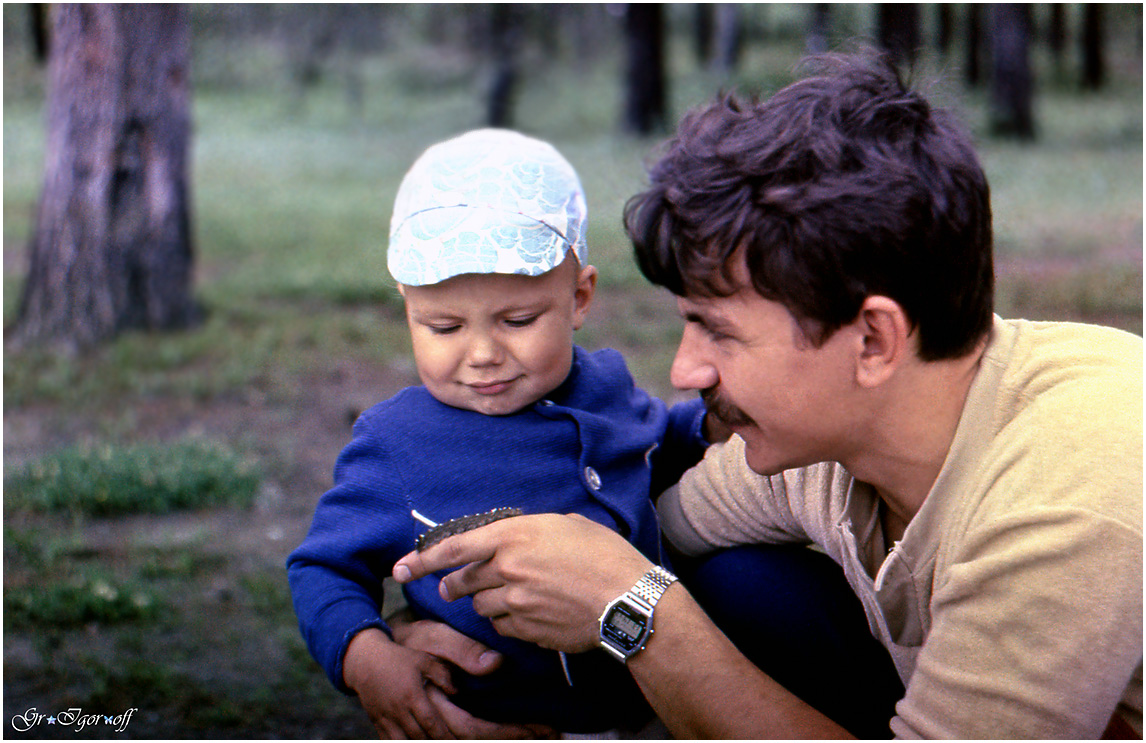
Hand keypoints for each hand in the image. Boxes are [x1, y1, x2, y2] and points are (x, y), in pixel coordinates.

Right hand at [342, 628, 455, 738]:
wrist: (365, 661)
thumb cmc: (397, 658)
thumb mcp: (422, 660)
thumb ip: (441, 675)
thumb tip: (455, 691)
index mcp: (412, 695)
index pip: (431, 723)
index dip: (444, 735)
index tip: (454, 740)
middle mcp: (398, 710)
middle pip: (419, 736)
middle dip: (434, 742)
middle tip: (447, 742)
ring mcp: (386, 718)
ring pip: (403, 742)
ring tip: (428, 741)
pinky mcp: (377, 721)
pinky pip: (388, 741)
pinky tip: (410, 741)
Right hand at [388, 618, 556, 738]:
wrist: (358, 656)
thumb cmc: (399, 642)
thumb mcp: (431, 637)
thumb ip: (461, 652)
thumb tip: (495, 665)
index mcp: (425, 702)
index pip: (474, 727)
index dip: (508, 732)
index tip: (540, 730)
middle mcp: (417, 725)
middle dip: (507, 738)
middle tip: (545, 734)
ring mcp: (406, 734)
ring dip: (488, 742)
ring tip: (525, 735)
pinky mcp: (399, 736)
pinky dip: (458, 742)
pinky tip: (486, 735)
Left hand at [393, 513, 651, 652]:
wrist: (628, 599)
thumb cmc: (605, 555)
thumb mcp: (568, 525)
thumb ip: (533, 530)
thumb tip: (519, 538)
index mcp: (514, 535)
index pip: (454, 546)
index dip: (422, 558)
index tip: (400, 567)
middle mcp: (507, 567)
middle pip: (461, 581)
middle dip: (454, 585)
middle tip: (453, 586)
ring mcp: (515, 601)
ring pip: (480, 607)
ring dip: (486, 603)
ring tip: (510, 597)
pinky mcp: (526, 628)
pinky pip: (502, 627)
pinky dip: (508, 622)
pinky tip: (530, 614)